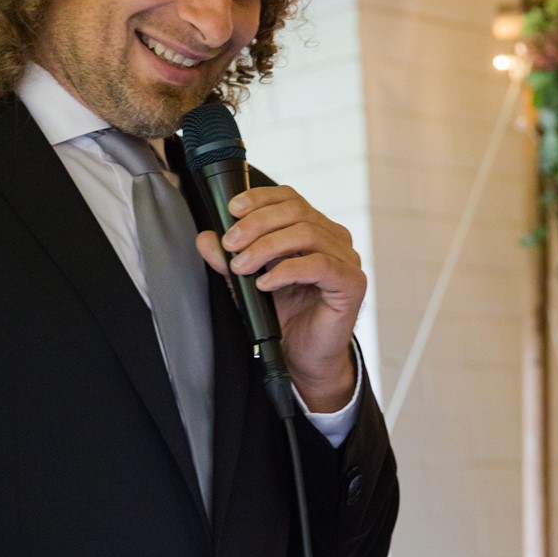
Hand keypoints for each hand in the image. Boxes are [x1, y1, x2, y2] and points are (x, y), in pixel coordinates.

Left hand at [196, 186, 363, 411]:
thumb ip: (229, 259)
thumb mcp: (246, 284)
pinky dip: (287, 271)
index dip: (260, 198)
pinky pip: (319, 265)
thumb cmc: (283, 318)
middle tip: (230, 244)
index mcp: (313, 230)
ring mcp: (345, 260)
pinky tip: (264, 284)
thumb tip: (206, 238)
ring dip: (267, 247)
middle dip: (256, 224)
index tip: (232, 210)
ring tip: (242, 266)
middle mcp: (333, 239)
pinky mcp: (351, 283)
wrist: (303, 358)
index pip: (289, 198)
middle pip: (296, 211)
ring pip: (306, 234)